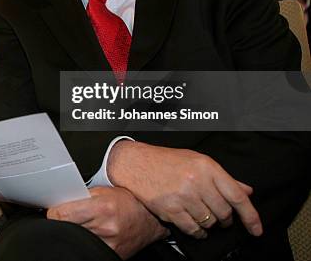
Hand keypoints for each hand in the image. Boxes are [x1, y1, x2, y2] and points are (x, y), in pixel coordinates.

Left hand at [47, 186, 168, 258]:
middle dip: (64, 221)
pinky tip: (91, 233)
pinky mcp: (113, 255)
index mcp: (102, 208)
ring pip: (77, 238)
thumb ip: (80, 196)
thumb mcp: (103, 190)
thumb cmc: (128, 200)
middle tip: (66, 215)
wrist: (149, 218)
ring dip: (75, 231)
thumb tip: (59, 201)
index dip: (54, 211)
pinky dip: (86, 240)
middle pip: (68, 227)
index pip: (62, 214)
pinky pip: (90, 247)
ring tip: (82, 223)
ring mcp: (109, 244)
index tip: (53, 210)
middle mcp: (105, 228)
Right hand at [107, 141, 262, 238]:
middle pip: (224, 212)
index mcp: (207, 167)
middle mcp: (197, 181)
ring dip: (209, 225)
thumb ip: (223, 177)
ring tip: (202, 216)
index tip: (256, 230)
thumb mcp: (197, 161)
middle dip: (225, 219)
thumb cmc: (167, 161)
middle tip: (219, 216)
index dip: (250, 215)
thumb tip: (247, 191)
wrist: (136, 163)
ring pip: (209, 222)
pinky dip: (197, 232)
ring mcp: (183, 196)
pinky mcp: (170, 209)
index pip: (237, 195)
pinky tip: (195, 226)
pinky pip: (192, 229)